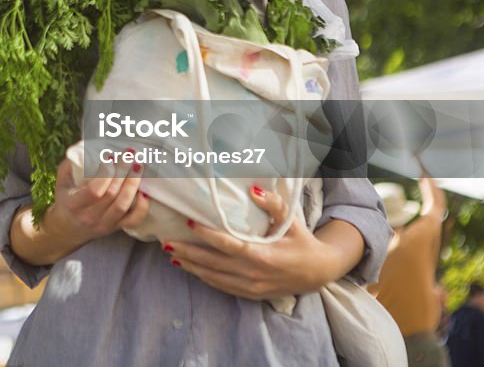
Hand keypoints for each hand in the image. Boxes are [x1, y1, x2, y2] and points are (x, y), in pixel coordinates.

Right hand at [50, 155, 149, 240]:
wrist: (68, 226)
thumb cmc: (66, 197)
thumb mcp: (62, 179)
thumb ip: (72, 162)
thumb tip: (88, 146)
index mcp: (74, 204)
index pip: (94, 191)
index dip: (105, 173)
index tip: (111, 157)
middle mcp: (89, 217)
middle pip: (112, 195)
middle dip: (123, 172)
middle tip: (130, 154)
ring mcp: (104, 224)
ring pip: (123, 205)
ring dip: (133, 184)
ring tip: (138, 166)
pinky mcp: (116, 227)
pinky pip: (133, 220)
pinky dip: (142, 206)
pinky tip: (143, 191)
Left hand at [162, 185, 359, 299]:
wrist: (318, 273)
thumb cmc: (301, 242)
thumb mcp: (291, 221)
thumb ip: (273, 205)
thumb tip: (253, 190)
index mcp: (263, 256)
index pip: (229, 245)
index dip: (208, 235)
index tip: (189, 224)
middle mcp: (253, 274)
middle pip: (213, 263)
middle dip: (188, 253)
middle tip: (166, 243)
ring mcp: (250, 287)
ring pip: (213, 277)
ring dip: (191, 266)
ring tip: (171, 254)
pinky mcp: (249, 294)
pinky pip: (221, 286)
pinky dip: (203, 277)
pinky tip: (190, 268)